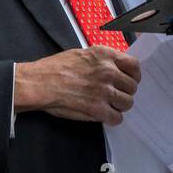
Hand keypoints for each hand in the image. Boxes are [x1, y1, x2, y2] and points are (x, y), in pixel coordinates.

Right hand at [14, 45, 140, 125]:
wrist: (39, 82)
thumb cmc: (55, 67)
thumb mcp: (82, 53)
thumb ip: (101, 60)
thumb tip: (115, 69)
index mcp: (105, 55)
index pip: (134, 65)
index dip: (133, 75)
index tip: (128, 80)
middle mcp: (108, 71)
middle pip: (132, 86)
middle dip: (125, 92)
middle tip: (115, 95)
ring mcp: (104, 91)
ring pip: (127, 103)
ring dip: (119, 106)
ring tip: (108, 105)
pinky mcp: (97, 109)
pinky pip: (117, 118)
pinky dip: (111, 119)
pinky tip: (103, 115)